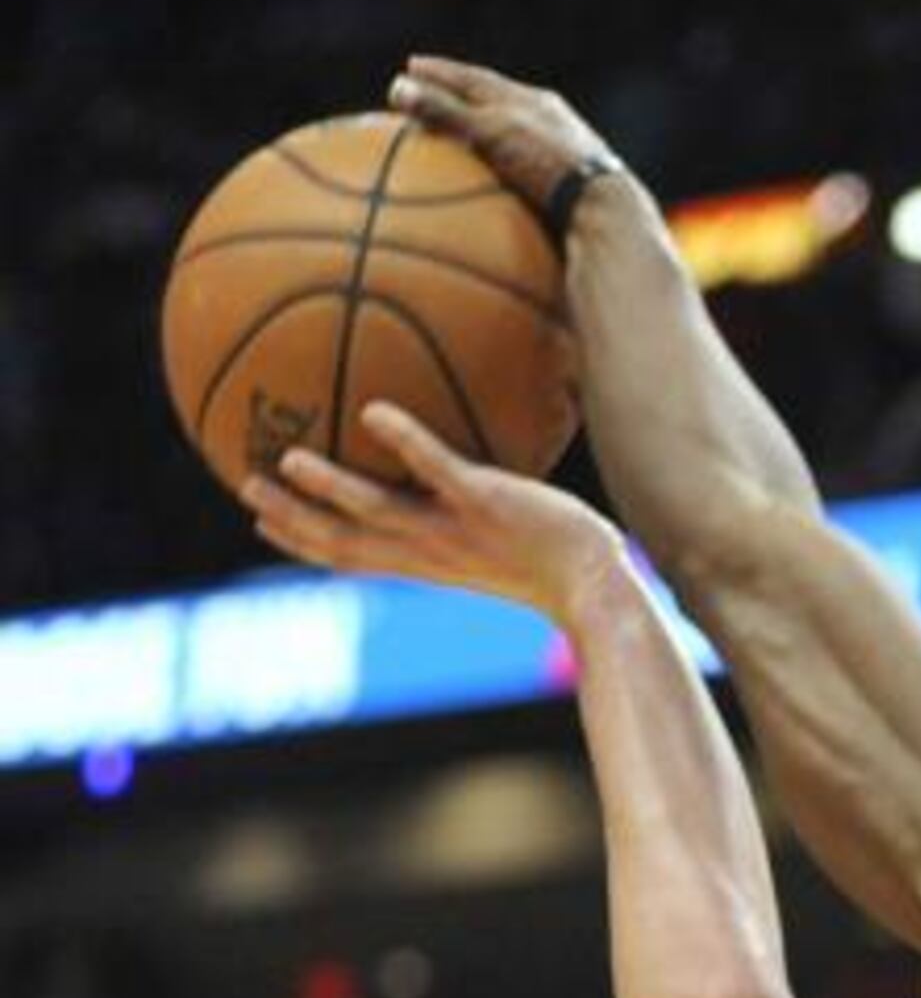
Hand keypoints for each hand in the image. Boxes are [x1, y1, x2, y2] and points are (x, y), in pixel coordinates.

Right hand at [244, 400, 625, 619]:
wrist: (598, 585)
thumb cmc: (554, 562)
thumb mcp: (497, 540)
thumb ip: (464, 511)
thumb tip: (457, 476)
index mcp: (424, 564)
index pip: (349, 559)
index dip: (301, 543)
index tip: (261, 523)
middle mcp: (429, 554)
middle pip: (342, 543)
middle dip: (291, 521)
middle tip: (244, 489)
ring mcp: (455, 531)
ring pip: (377, 513)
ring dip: (329, 489)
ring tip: (287, 460)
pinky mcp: (487, 504)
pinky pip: (438, 470)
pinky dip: (407, 443)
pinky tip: (376, 412)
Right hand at [388, 55, 621, 218]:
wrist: (607, 214)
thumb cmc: (549, 167)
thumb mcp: (492, 134)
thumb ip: (447, 112)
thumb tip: (398, 87)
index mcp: (534, 102)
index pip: (476, 79)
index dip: (441, 73)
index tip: (412, 66)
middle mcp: (553, 124)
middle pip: (498, 104)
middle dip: (462, 98)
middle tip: (430, 93)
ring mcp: (567, 157)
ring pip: (518, 139)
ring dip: (486, 136)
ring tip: (459, 138)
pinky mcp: (573, 192)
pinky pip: (529, 177)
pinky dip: (504, 175)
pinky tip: (494, 191)